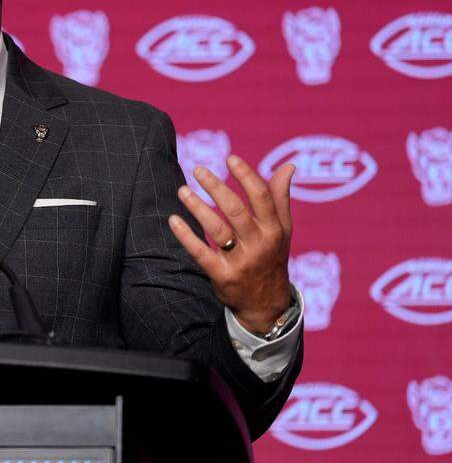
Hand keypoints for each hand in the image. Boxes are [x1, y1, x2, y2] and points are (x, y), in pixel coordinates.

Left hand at [167, 155, 294, 333]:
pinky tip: (174, 220)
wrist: (267, 304)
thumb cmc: (272, 257)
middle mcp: (259, 245)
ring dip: (198, 208)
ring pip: (217, 229)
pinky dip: (186, 236)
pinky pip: (201, 252)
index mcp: (274, 230)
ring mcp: (240, 261)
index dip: (246, 176)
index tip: (230, 158)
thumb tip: (288, 167)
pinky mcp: (222, 276)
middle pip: (236, 210)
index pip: (261, 197)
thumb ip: (280, 199)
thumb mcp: (283, 231)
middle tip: (198, 170)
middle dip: (216, 188)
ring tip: (183, 190)